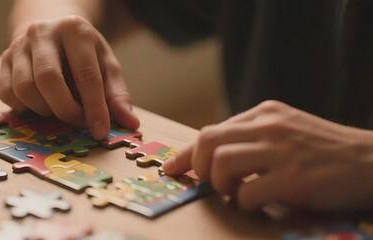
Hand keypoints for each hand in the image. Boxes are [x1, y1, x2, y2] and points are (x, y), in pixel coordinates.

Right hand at [0, 15, 139, 138]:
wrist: (52, 31)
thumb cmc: (84, 53)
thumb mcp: (106, 66)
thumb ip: (117, 95)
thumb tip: (131, 124)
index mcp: (75, 30)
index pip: (86, 74)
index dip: (94, 107)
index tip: (100, 131)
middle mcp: (42, 32)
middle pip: (48, 80)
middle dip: (65, 110)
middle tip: (78, 122)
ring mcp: (18, 45)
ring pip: (24, 89)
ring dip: (45, 111)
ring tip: (60, 110)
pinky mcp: (3, 60)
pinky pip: (8, 94)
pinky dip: (25, 108)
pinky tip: (42, 104)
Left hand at [163, 100, 372, 210]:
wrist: (372, 159)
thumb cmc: (325, 149)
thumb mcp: (285, 130)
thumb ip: (252, 137)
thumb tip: (215, 157)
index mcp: (264, 113)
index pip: (211, 130)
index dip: (186, 153)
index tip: (172, 168)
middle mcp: (269, 126)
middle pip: (208, 140)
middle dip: (198, 166)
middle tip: (208, 182)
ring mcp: (281, 150)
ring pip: (221, 162)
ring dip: (220, 184)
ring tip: (234, 191)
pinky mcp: (293, 177)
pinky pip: (248, 192)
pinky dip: (244, 201)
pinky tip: (257, 201)